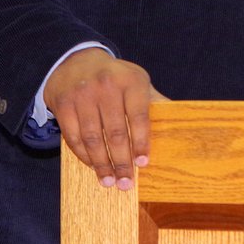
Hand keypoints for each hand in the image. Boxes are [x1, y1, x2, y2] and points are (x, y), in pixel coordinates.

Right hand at [43, 48, 167, 189]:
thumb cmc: (114, 78)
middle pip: (115, 132)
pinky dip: (84, 155)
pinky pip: (74, 137)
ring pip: (93, 138)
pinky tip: (93, 166)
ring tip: (109, 182)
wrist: (76, 61)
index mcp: (130, 80)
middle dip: (121, 161)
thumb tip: (179, 121)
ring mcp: (82, 95)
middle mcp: (106, 86)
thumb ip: (154, 101)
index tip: (143, 163)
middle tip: (126, 183)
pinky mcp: (63, 105)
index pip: (139, 116)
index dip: (141, 142)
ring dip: (102, 164)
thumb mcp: (136, 81)